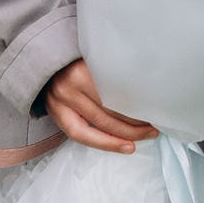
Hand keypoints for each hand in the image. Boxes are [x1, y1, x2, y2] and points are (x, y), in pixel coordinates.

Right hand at [43, 59, 157, 153]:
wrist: (46, 62)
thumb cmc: (78, 59)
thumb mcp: (97, 56)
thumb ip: (116, 68)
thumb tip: (149, 88)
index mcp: (84, 67)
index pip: (116, 89)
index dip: (138, 102)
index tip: (157, 107)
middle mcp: (71, 85)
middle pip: (109, 109)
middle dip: (135, 121)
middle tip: (156, 126)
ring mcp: (61, 102)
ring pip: (98, 125)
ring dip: (125, 134)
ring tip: (146, 136)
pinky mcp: (56, 115)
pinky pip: (82, 135)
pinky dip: (105, 143)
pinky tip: (124, 146)